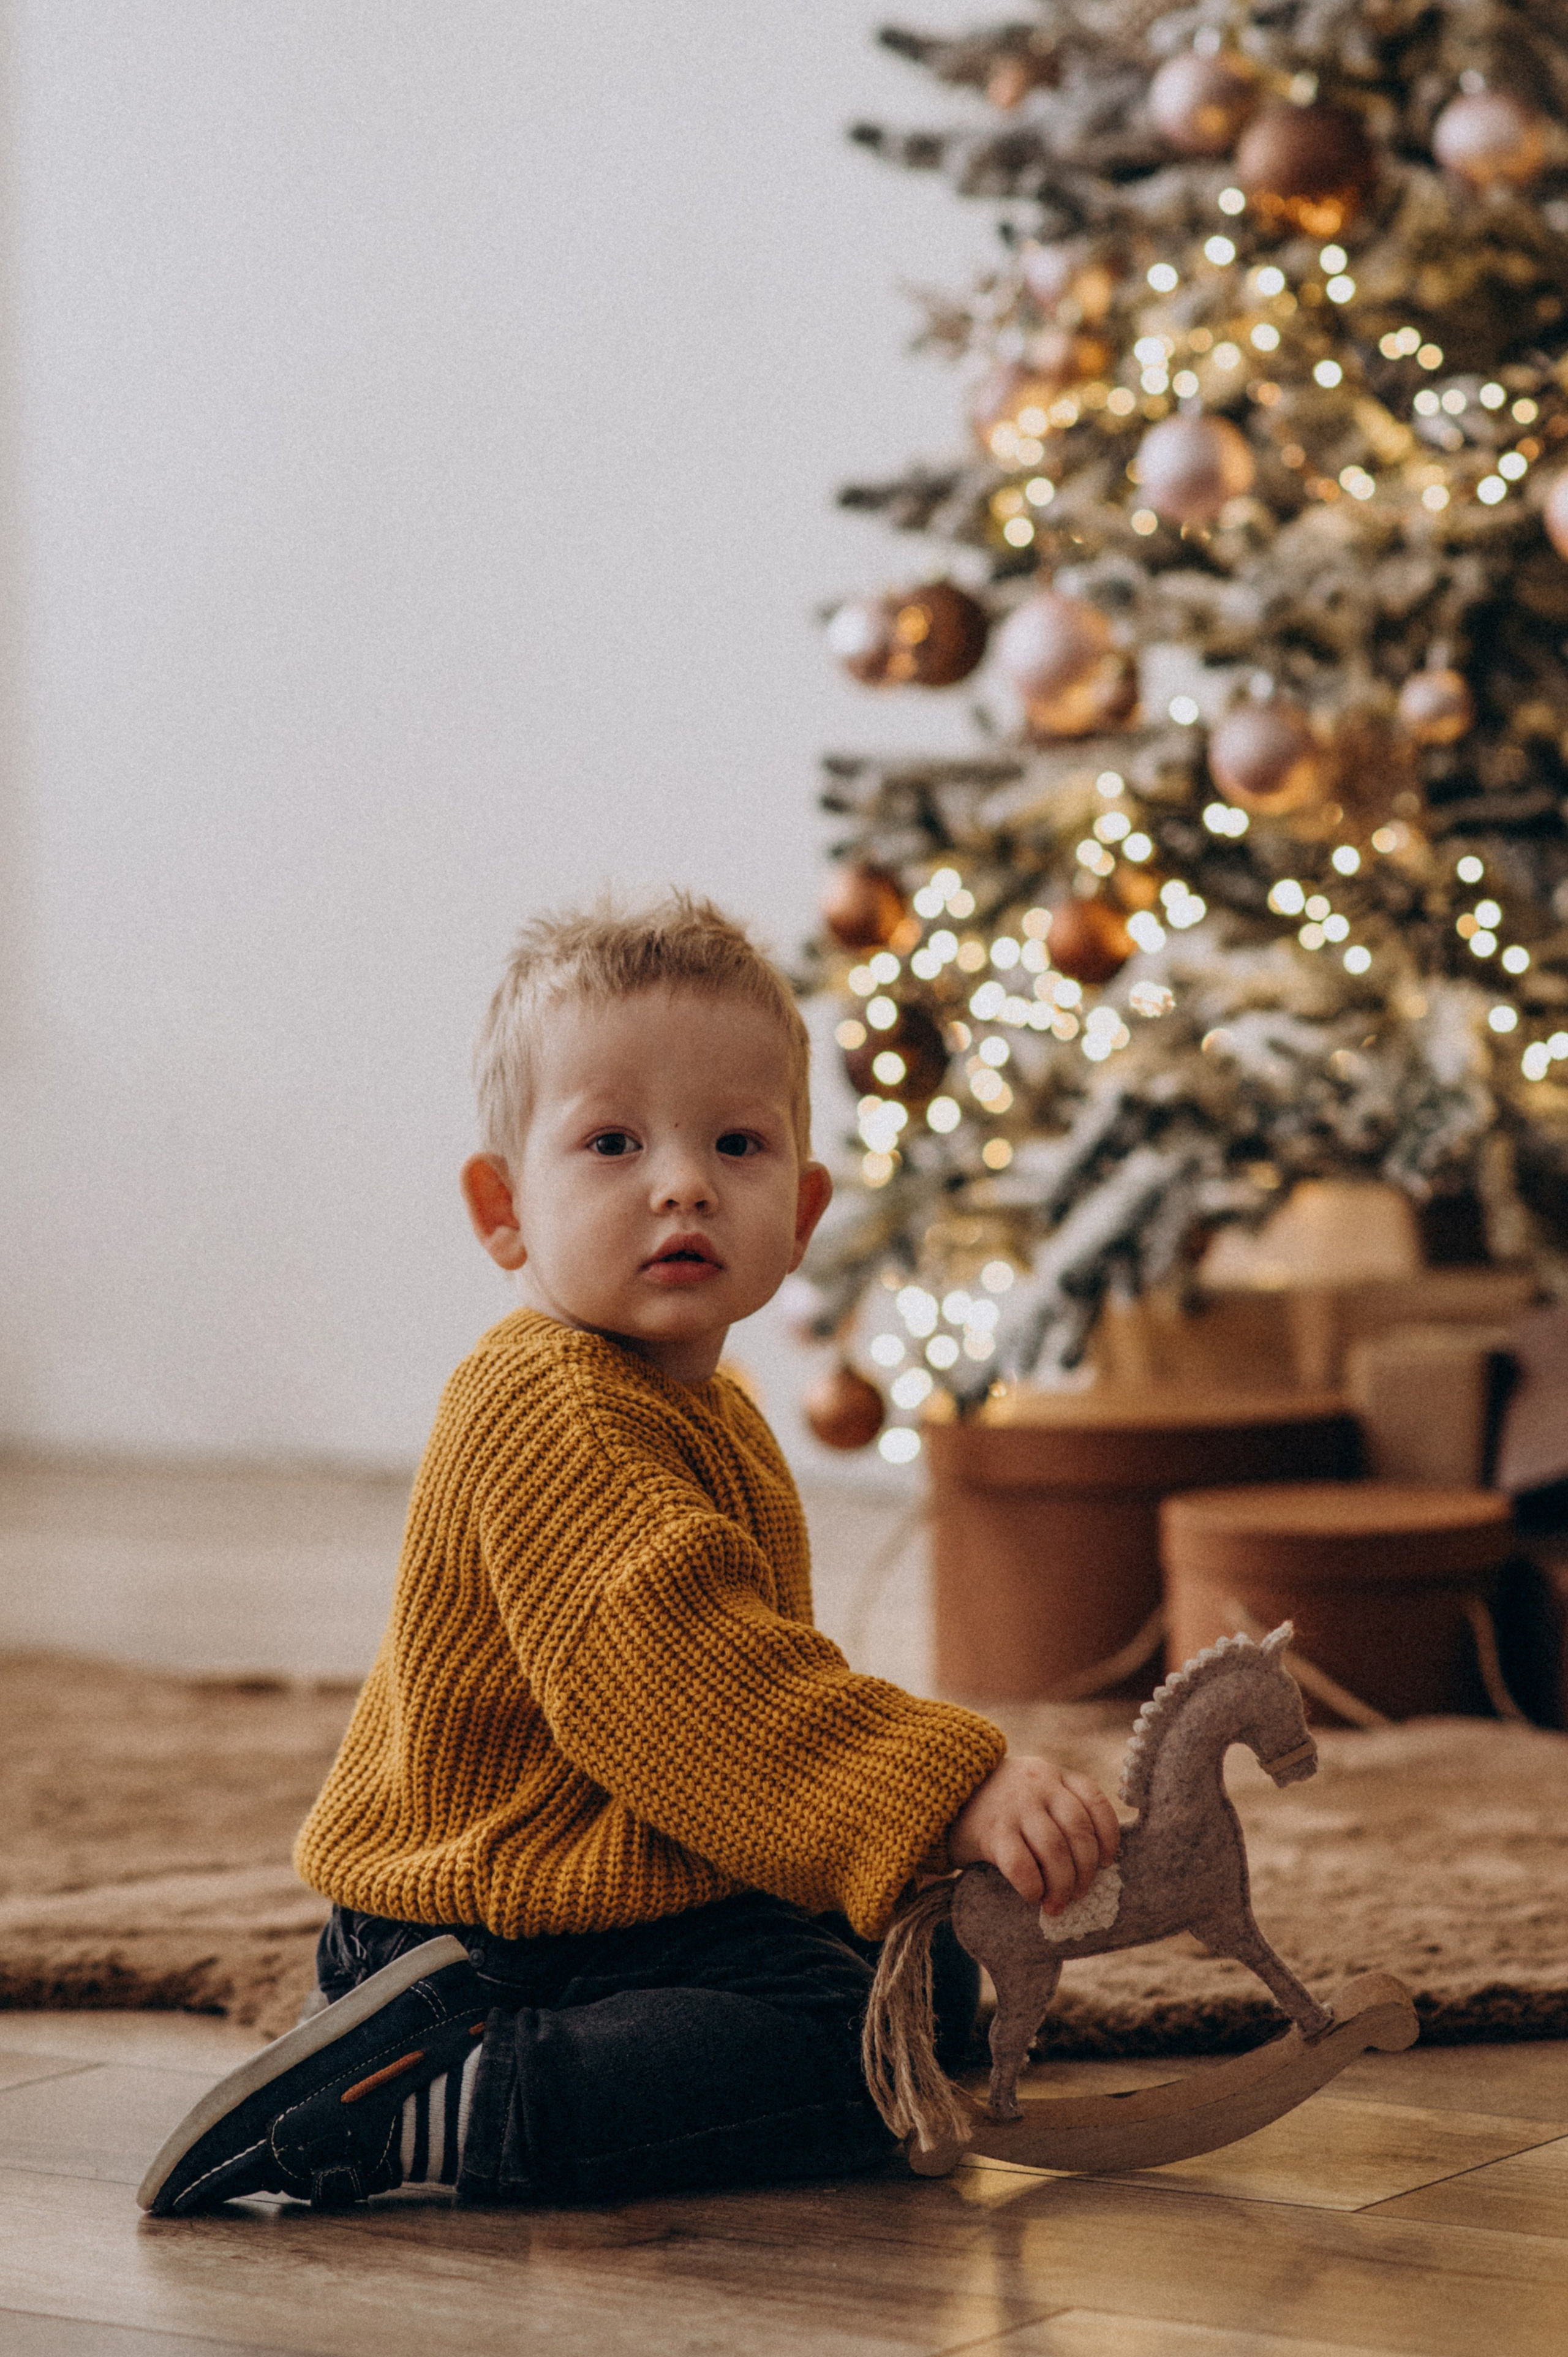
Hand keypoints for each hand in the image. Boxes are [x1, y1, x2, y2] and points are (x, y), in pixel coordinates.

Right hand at [947, 1754, 1120, 1914]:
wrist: (943, 1794)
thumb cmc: (1000, 1805)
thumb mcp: (1033, 1791)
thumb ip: (1059, 1811)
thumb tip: (1094, 1864)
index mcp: (1055, 1774)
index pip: (1095, 1802)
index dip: (1108, 1837)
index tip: (1107, 1863)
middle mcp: (1039, 1785)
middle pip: (1078, 1831)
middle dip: (1085, 1870)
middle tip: (1080, 1894)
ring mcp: (1016, 1805)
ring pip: (1055, 1850)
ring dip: (1062, 1884)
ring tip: (1056, 1904)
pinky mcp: (993, 1830)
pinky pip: (1022, 1865)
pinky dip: (1032, 1886)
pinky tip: (1032, 1896)